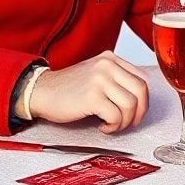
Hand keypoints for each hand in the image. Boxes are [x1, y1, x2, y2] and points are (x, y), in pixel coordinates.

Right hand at [28, 52, 148, 133]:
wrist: (41, 91)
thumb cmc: (68, 88)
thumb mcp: (95, 74)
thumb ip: (116, 79)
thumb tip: (139, 100)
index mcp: (110, 58)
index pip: (142, 79)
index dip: (143, 101)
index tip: (137, 113)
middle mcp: (107, 65)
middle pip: (141, 91)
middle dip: (139, 112)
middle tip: (129, 123)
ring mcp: (100, 79)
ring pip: (131, 105)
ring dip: (124, 122)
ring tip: (111, 124)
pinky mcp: (92, 96)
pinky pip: (115, 116)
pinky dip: (112, 126)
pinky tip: (102, 126)